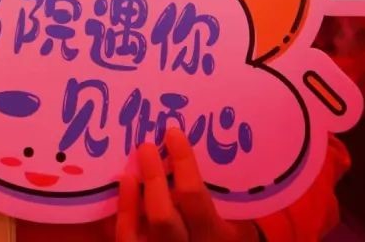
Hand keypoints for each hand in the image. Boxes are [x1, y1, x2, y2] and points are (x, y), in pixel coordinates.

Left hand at [116, 127, 259, 241]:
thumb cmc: (229, 238)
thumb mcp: (239, 223)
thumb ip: (224, 197)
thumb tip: (202, 148)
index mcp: (213, 234)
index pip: (194, 197)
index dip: (183, 163)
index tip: (174, 134)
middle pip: (163, 217)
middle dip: (153, 178)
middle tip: (147, 147)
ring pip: (139, 231)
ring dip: (132, 196)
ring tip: (131, 166)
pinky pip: (127, 238)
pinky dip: (125, 212)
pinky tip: (126, 183)